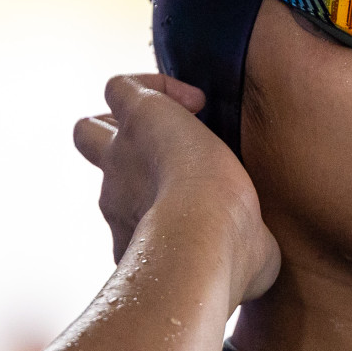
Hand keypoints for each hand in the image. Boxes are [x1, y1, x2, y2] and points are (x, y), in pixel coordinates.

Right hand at [72, 74, 279, 305]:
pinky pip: (123, 88)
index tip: (203, 198)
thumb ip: (244, 252)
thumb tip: (260, 256)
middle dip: (117, 147)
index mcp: (138, 230)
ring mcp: (121, 154)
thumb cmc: (227, 262)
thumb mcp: (243, 262)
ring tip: (185, 123)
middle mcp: (116, 194)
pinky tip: (195, 102)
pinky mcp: (139, 115)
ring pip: (93, 128)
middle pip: (91, 158)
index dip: (156, 198)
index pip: (128, 212)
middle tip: (167, 151)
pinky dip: (155, 87)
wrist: (204, 239)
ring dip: (134, 119)